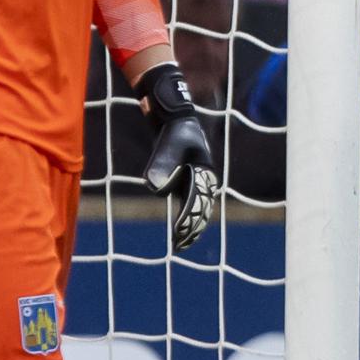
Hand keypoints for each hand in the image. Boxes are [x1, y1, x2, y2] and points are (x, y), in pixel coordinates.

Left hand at [138, 64, 219, 248]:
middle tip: (181, 245)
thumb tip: (154, 186)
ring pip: (196, 207)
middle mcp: (204, 177)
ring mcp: (195, 178)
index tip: (179, 232)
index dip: (189, 218)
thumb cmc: (176, 126)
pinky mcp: (184, 177)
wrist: (174, 113)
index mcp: (206, 171)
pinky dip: (185, 214)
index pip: (198, 200)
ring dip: (190, 223)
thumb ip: (163, 163)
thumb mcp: (170, 142)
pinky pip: (188, 201)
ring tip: (181, 241)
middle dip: (193, 227)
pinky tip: (179, 227)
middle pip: (201, 208)